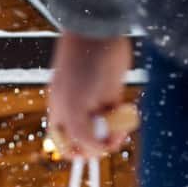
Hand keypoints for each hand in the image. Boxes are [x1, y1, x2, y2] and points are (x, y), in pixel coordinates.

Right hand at [48, 32, 132, 158]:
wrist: (100, 33)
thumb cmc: (81, 69)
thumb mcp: (75, 108)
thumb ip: (82, 136)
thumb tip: (96, 152)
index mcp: (61, 114)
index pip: (65, 146)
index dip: (78, 153)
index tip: (92, 150)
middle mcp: (76, 111)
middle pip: (87, 142)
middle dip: (99, 145)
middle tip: (111, 138)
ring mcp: (94, 104)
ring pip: (105, 132)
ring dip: (114, 135)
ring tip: (121, 127)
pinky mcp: (112, 95)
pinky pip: (117, 119)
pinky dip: (123, 122)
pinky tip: (126, 114)